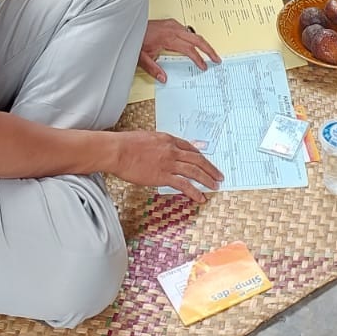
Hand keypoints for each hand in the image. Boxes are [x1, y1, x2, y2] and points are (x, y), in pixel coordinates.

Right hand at [109, 130, 223, 202]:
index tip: (205, 162)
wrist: (118, 151)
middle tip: (218, 175)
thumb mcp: (146, 138)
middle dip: (210, 168)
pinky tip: (200, 197)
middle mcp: (172, 150)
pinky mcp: (163, 176)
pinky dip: (195, 192)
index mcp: (168, 139)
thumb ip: (157, 144)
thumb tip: (159, 150)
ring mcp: (169, 163)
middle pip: (197, 159)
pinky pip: (184, 185)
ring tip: (215, 186)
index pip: (189, 148)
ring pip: (195, 171)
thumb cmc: (126, 144)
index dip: (200, 156)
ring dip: (207, 179)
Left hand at [139, 18, 219, 81]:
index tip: (204, 67)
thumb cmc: (136, 39)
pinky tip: (195, 43)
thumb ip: (153, 69)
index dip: (198, 59)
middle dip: (209, 49)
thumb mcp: (141, 57)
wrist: (129, 25)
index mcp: (168, 38)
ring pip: (193, 33)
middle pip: (197, 39)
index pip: (189, 49)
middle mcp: (173, 29)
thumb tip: (164, 79)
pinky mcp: (170, 23)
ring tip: (209, 52)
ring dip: (202, 43)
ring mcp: (172, 24)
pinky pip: (187, 30)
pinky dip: (194, 38)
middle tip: (216, 58)